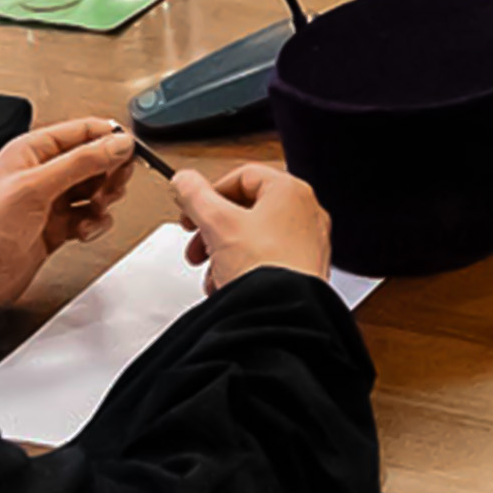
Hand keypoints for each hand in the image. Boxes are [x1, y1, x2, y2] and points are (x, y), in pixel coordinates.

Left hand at [0, 118, 139, 307]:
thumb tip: (117, 143)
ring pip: (95, 189)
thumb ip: (82, 162)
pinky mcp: (56, 226)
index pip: (82, 131)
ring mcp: (50, 200)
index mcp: (32, 151)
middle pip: (93, 160)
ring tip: (96, 208)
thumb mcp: (37, 186)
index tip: (131, 150)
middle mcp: (42, 172)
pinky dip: (93, 223)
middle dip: (108, 173)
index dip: (109, 138)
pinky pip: (88, 217)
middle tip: (112, 186)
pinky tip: (84, 230)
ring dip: (103, 200)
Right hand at [176, 163, 333, 289]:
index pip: (242, 176)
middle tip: (197, 245)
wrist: (283, 315)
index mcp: (290, 191)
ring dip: (225, 254)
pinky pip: (267, 263)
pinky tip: (228, 286)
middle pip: (247, 210)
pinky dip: (244, 271)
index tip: (191, 209)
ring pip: (255, 240)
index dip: (210, 193)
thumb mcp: (218, 223)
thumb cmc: (265, 268)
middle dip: (214, 230)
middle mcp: (306, 214)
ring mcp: (308, 244)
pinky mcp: (304, 272)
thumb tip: (184, 181)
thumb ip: (195, 196)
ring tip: (212, 272)